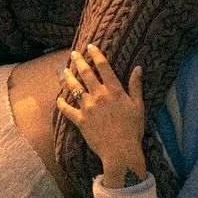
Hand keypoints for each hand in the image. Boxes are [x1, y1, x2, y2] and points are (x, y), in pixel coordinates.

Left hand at [55, 44, 148, 189]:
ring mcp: (88, 107)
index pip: (104, 66)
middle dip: (79, 61)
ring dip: (68, 78)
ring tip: (65, 71)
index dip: (96, 54)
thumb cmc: (133, 129)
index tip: (91, 46)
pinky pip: (67, 110)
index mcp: (114, 90)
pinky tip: (58, 99)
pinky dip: (62, 104)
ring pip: (74, 88)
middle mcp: (99, 95)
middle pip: (86, 73)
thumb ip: (136, 86)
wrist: (120, 151)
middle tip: (74, 54)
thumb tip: (138, 68)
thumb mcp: (138, 106)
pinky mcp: (80, 120)